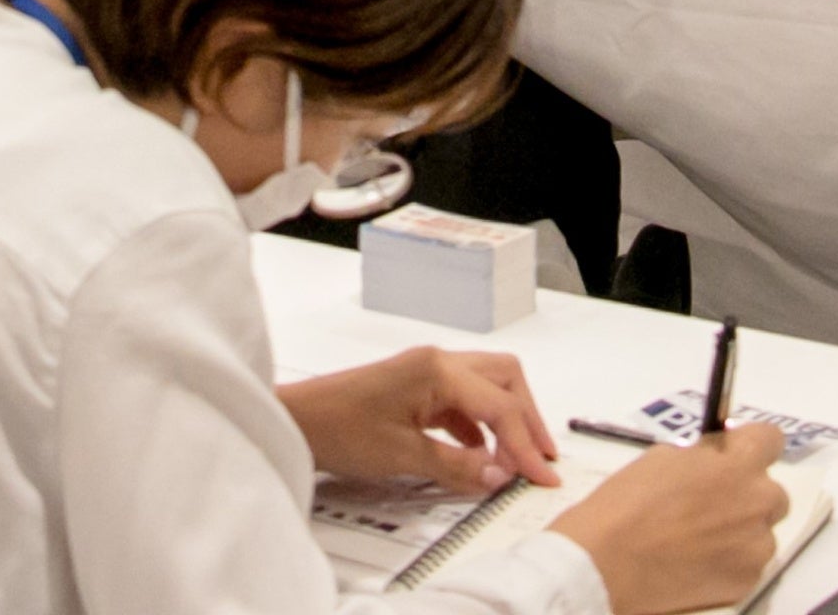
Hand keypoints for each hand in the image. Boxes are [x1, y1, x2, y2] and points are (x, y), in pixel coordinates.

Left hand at [278, 349, 561, 495]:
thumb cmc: (337, 427)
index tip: (543, 476)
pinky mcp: (415, 387)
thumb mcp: (402, 455)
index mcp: (438, 369)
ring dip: (506, 420)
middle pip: (504, 380)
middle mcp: (437, 361)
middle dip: (527, 419)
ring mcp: (426, 372)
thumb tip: (500, 475)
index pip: (501, 406)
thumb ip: (458, 465)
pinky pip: (463, 400)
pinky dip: (480, 424)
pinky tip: (480, 452)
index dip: (526, 445)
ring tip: (517, 459)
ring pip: (486, 387)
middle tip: (541, 459)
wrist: (294, 420)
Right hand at [547, 422, 786, 614]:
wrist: (605, 565)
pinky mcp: (745, 582)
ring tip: (696, 541)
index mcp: (737, 464)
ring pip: (760, 533)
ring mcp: (755, 548)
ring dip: (739, 532)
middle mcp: (756, 503)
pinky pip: (747, 565)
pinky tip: (694, 564)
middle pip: (771, 493)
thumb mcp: (662, 459)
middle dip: (746, 495)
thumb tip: (713, 461)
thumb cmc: (626, 506)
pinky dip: (728, 563)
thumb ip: (701, 458)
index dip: (750, 446)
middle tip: (710, 505)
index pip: (771, 439)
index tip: (734, 456)